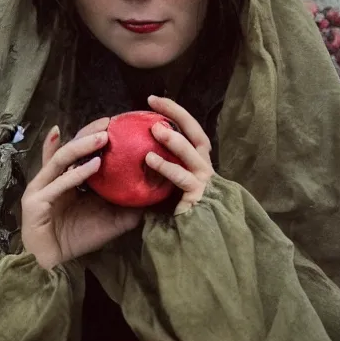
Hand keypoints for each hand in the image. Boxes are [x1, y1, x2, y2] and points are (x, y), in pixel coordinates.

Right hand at [21, 118, 141, 269]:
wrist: (57, 265)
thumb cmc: (82, 238)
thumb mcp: (111, 216)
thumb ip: (128, 203)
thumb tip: (155, 190)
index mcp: (67, 177)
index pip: (79, 149)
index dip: (94, 134)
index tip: (115, 122)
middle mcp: (52, 178)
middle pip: (70, 147)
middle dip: (89, 133)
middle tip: (110, 122)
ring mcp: (41, 188)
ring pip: (62, 159)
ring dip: (83, 146)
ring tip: (104, 137)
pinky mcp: (36, 202)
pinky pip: (59, 184)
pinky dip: (77, 173)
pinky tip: (95, 165)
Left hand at [145, 96, 214, 215]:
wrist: (191, 240)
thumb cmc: (174, 208)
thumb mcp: (167, 180)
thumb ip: (160, 162)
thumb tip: (135, 144)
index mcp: (197, 160)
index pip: (189, 129)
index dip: (174, 112)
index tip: (153, 100)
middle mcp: (204, 167)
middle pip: (196, 134)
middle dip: (178, 115)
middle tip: (155, 103)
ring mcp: (203, 181)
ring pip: (192, 153)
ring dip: (174, 139)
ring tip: (155, 129)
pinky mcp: (197, 197)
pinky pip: (181, 178)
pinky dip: (166, 166)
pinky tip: (149, 158)